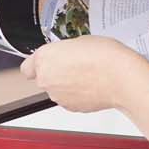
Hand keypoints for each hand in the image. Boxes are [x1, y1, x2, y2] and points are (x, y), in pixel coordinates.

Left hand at [20, 36, 145, 112]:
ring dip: (66, 84)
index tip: (47, 61)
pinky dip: (76, 94)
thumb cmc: (104, 56)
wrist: (121, 78)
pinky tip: (91, 85)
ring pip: (56, 90)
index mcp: (44, 58)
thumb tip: (63, 57)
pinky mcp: (69, 107)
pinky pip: (68, 99)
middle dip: (55, 73)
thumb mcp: (79, 41)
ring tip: (87, 74)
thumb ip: (62, 52)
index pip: (27, 67)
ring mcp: (57, 95)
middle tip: (74, 64)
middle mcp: (46, 79)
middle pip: (42, 78)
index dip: (38, 64)